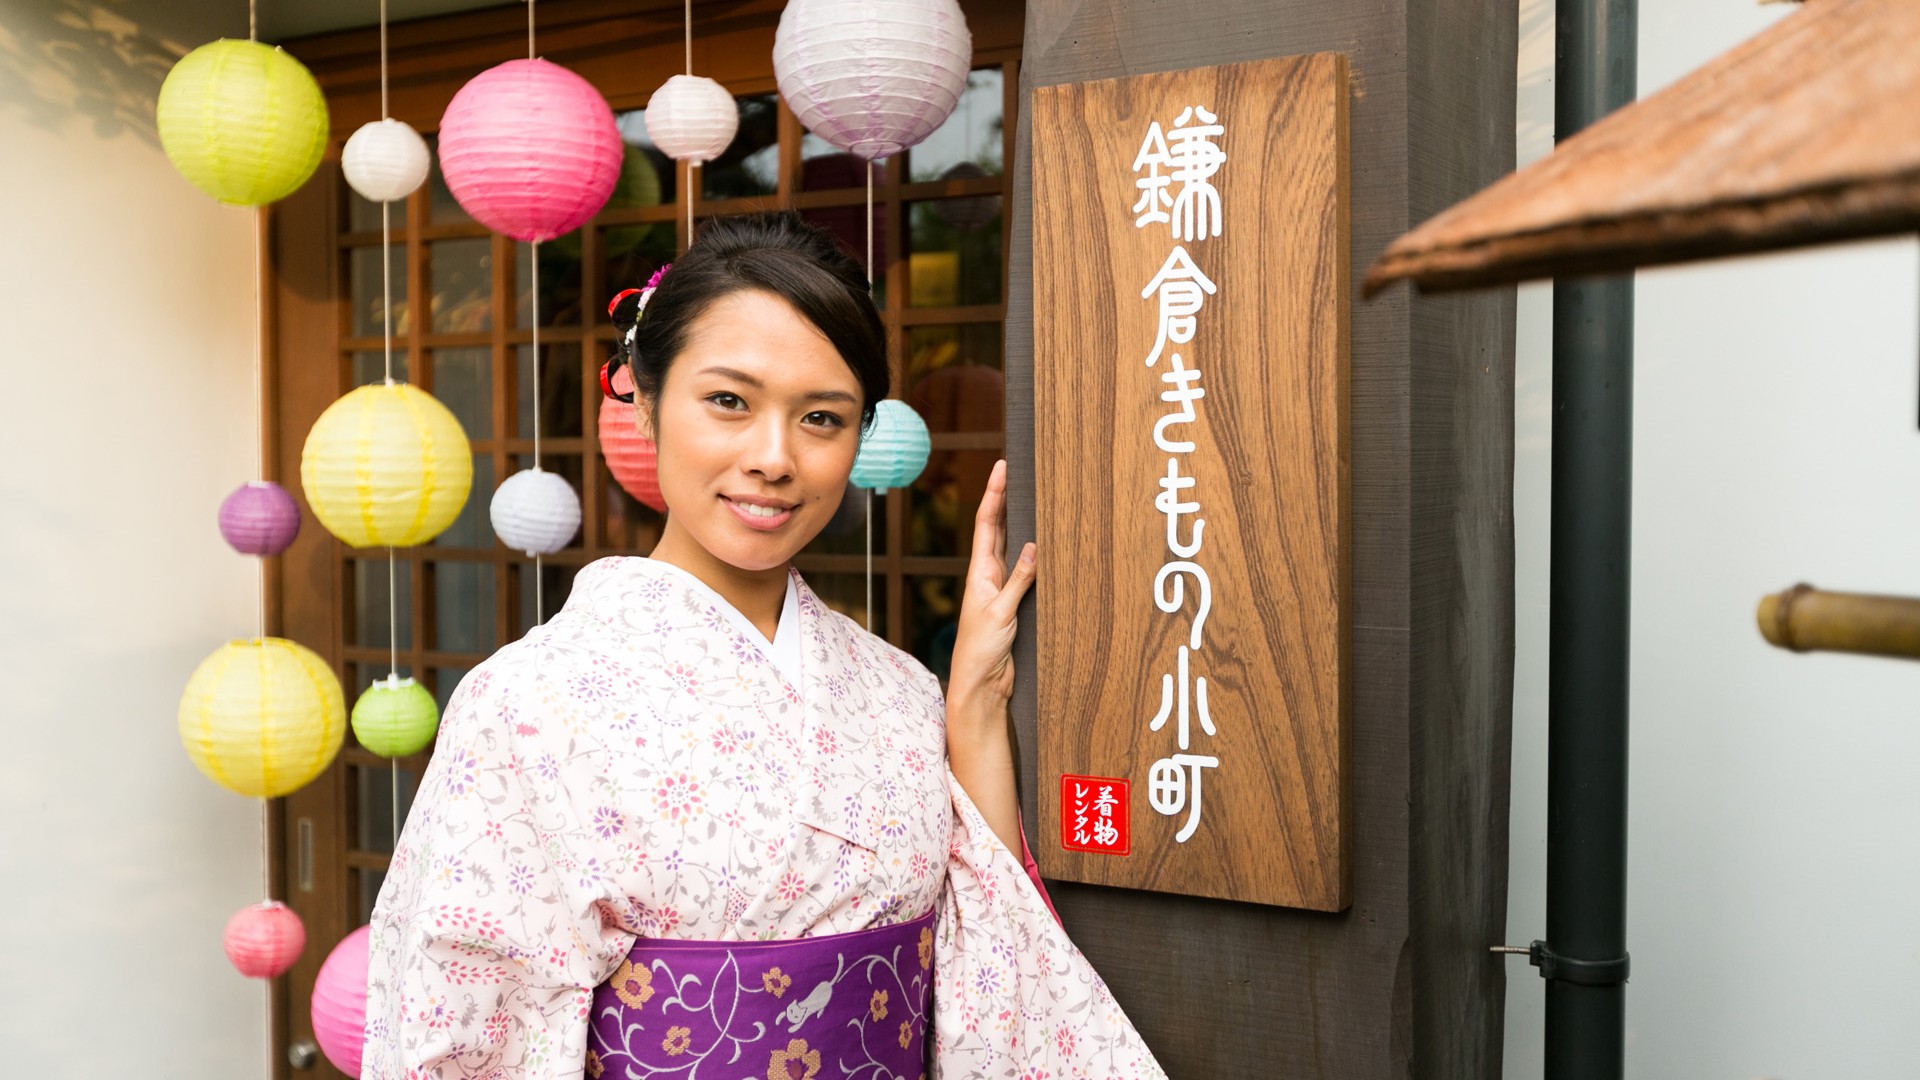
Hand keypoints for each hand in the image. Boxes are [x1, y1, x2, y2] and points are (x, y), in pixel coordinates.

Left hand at [945, 459, 1036, 744]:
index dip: (995, 493)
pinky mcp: (1014, 606)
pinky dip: (1035, 557)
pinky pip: (1026, 574)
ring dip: (1020, 525)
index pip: (987, 524)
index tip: (1002, 467)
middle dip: (1007, 499)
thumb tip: (1035, 546)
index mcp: (980, 573)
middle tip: (1018, 472)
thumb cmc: (980, 651)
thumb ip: (1019, 580)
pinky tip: (1047, 548)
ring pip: (1012, 549)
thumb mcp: (1001, 612)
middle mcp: (989, 577)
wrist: (981, 686)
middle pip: (998, 529)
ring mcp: (1001, 590)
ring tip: (1034, 500)